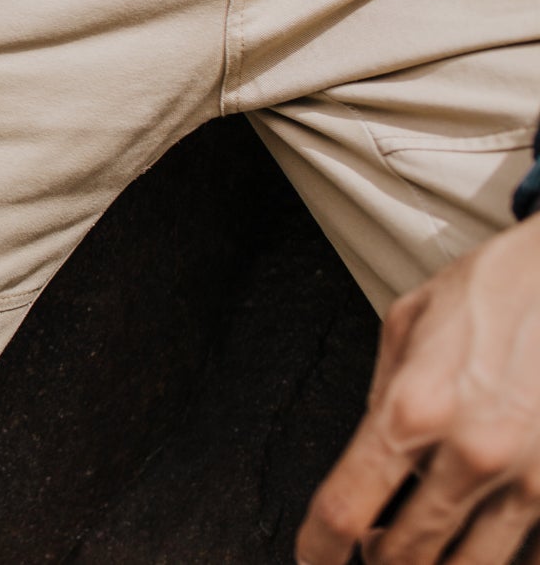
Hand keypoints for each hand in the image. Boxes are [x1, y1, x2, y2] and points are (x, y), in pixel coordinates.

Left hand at [299, 215, 539, 564]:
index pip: (346, 507)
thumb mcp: (406, 326)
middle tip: (371, 553)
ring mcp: (532, 477)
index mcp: (415, 407)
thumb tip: (370, 465)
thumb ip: (382, 399)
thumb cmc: (491, 292)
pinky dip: (505, 560)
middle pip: (407, 556)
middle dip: (380, 564)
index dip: (320, 549)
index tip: (313, 560)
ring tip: (425, 552)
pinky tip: (486, 543)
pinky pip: (535, 557)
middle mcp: (472, 451)